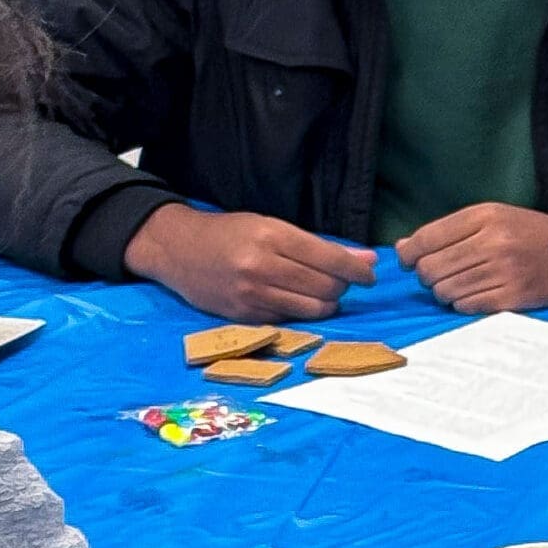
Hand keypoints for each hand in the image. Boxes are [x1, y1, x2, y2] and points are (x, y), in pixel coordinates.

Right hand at [124, 204, 376, 322]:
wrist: (178, 250)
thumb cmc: (230, 233)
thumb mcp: (272, 226)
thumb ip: (318, 246)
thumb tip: (366, 260)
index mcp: (272, 237)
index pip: (330, 259)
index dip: (357, 271)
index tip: (370, 275)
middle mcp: (262, 267)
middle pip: (325, 288)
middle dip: (343, 287)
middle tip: (342, 282)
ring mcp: (251, 295)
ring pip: (312, 309)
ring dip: (327, 304)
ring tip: (323, 293)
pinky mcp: (244, 317)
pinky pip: (289, 320)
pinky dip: (301, 313)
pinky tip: (296, 301)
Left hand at [395, 205, 547, 314]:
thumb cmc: (533, 235)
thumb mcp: (495, 217)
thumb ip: (449, 231)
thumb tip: (402, 250)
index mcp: (486, 216)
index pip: (426, 238)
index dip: (409, 254)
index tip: (409, 260)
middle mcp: (493, 241)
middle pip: (431, 268)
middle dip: (428, 275)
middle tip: (442, 274)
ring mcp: (503, 271)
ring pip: (445, 290)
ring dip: (445, 291)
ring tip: (463, 283)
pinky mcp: (512, 297)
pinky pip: (466, 306)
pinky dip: (463, 303)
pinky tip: (477, 293)